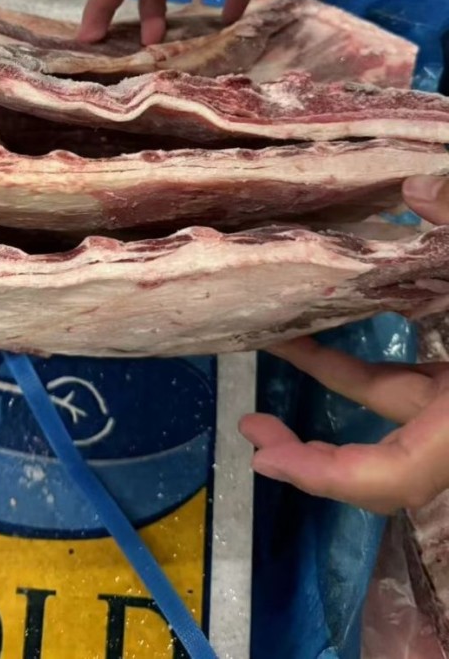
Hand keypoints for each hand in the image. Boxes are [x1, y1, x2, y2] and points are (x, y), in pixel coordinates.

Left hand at [239, 175, 448, 513]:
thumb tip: (416, 191)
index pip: (394, 474)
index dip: (327, 478)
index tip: (268, 460)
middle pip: (383, 459)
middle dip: (314, 448)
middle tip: (252, 426)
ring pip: (391, 401)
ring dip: (330, 374)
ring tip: (274, 336)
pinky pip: (410, 377)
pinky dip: (364, 354)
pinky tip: (326, 319)